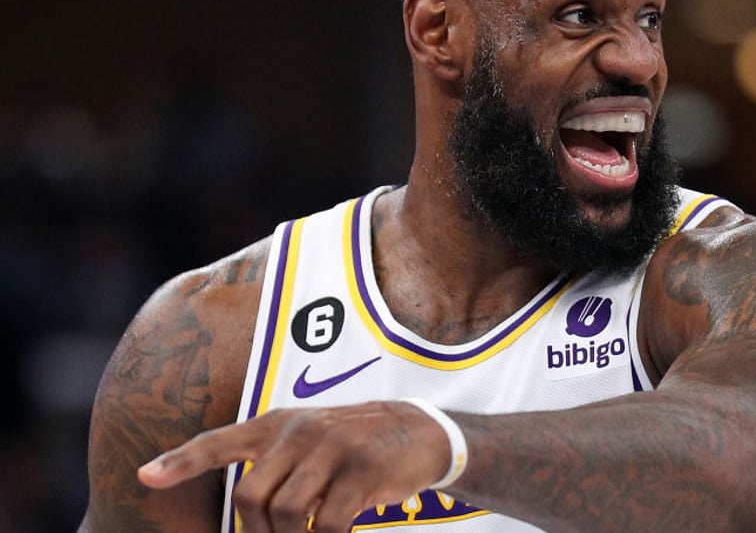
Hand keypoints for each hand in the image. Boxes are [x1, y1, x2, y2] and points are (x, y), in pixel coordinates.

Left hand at [138, 401, 450, 532]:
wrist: (418, 431)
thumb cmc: (352, 447)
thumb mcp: (308, 440)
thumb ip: (273, 464)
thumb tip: (249, 514)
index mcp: (278, 424)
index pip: (220, 441)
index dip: (182, 460)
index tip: (145, 476)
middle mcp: (299, 431)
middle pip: (251, 496)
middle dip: (259, 532)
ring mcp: (332, 449)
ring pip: (287, 513)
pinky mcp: (362, 472)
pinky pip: (328, 524)